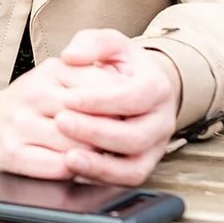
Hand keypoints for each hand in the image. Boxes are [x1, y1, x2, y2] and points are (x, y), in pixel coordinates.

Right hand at [0, 56, 124, 179]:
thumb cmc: (24, 105)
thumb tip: (124, 99)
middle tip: (127, 142)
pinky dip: (76, 171)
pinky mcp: (12, 152)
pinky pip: (58, 167)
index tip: (133, 116)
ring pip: (79, 145)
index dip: (123, 106)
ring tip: (106, 157)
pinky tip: (81, 168)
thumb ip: (87, 78)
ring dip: (97, 156)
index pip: (103, 88)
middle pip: (94, 118)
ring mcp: (22, 123)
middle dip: (113, 133)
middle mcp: (35, 93)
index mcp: (51, 70)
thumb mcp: (53, 78)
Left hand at [52, 28, 180, 185]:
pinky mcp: (145, 165)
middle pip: (135, 136)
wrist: (141, 87)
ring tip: (67, 156)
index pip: (134, 97)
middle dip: (95, 131)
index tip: (68, 98)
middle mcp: (162, 120)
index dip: (100, 100)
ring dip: (99, 164)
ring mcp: (156, 147)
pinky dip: (103, 178)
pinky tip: (77, 170)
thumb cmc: (123, 66)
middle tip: (61, 122)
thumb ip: (91, 43)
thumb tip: (71, 56)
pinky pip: (128, 180)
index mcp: (157, 87)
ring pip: (134, 165)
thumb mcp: (110, 43)